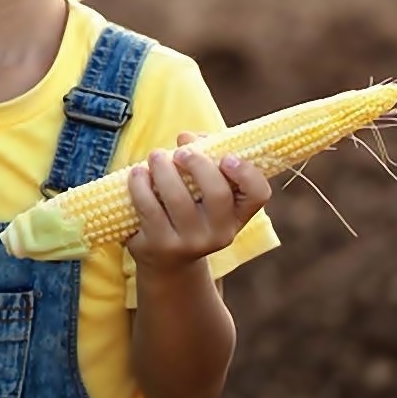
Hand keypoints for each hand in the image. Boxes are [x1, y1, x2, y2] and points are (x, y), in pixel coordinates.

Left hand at [124, 131, 272, 274]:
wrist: (166, 259)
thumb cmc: (187, 209)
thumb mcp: (201, 189)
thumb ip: (202, 157)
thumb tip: (187, 138)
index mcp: (238, 214)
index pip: (258, 194)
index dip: (246, 172)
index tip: (226, 157)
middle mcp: (220, 233)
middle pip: (217, 193)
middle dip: (197, 164)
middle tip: (181, 152)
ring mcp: (190, 243)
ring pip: (179, 199)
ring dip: (163, 168)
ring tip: (155, 156)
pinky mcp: (160, 244)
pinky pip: (149, 207)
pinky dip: (140, 183)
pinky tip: (138, 174)